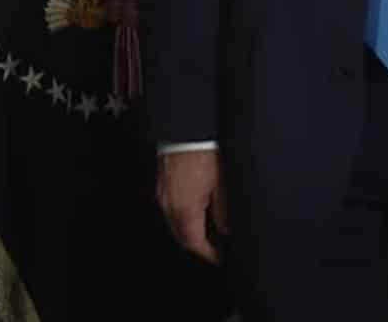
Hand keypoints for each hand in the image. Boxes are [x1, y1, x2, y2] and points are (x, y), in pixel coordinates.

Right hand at [156, 149, 226, 263]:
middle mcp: (169, 204)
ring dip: (186, 230)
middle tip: (211, 248)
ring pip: (172, 222)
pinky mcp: (161, 183)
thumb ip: (223, 212)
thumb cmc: (204, 153)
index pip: (194, 242)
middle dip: (195, 245)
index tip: (218, 257)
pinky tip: (192, 210)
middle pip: (180, 235)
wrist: (186, 129)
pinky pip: (169, 208)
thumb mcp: (222, 185)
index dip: (207, 253)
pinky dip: (180, 216)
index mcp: (185, 208)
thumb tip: (226, 229)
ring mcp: (163, 193)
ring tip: (204, 230)